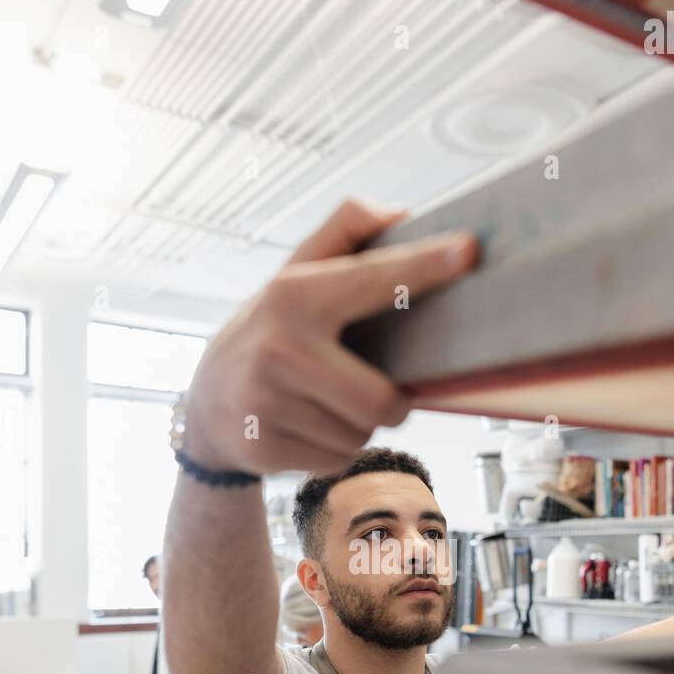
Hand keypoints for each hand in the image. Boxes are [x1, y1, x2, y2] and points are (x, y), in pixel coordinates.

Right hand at [183, 199, 477, 475]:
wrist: (206, 403)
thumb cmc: (268, 332)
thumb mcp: (295, 274)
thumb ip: (345, 232)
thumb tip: (400, 214)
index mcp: (293, 295)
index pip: (374, 280)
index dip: (425, 266)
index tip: (467, 251)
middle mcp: (278, 347)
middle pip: (381, 400)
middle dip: (392, 404)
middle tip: (382, 392)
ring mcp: (267, 402)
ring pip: (360, 435)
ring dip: (359, 426)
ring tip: (329, 405)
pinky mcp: (264, 447)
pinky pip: (336, 459)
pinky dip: (334, 449)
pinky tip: (309, 427)